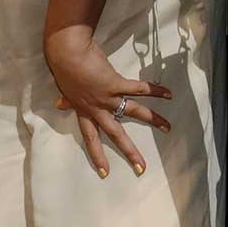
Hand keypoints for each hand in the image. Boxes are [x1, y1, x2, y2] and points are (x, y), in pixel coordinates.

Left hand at [46, 24, 170, 178]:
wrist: (67, 53)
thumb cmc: (64, 68)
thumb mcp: (65, 89)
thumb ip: (67, 100)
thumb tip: (58, 104)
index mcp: (84, 111)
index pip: (91, 139)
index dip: (97, 155)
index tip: (104, 173)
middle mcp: (97, 108)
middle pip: (115, 134)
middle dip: (129, 151)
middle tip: (141, 167)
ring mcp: (108, 97)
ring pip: (134, 112)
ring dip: (152, 120)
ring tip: (167, 128)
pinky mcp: (116, 83)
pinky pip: (139, 89)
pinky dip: (154, 90)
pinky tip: (168, 94)